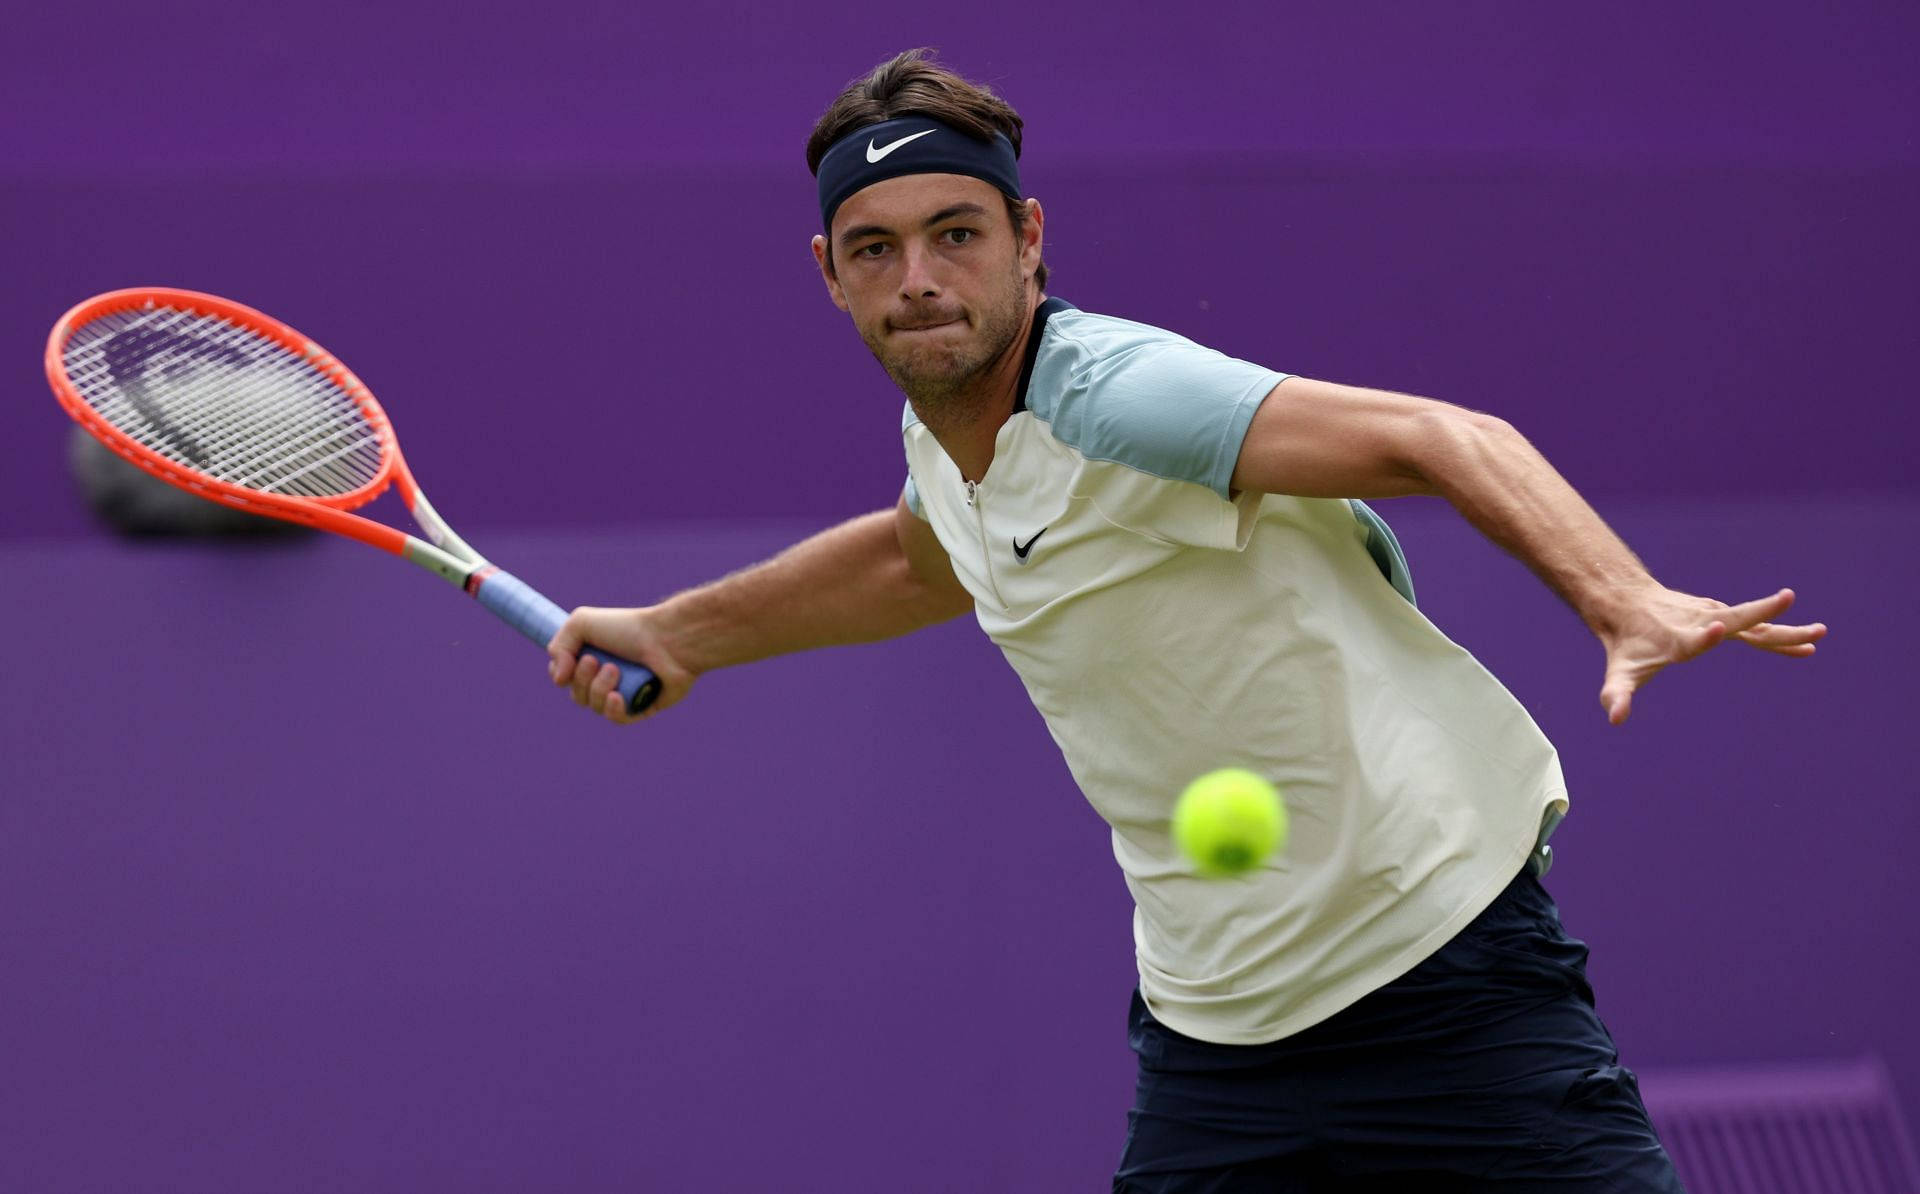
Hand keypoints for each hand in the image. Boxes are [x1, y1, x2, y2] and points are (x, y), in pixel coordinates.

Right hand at [546, 605, 697, 724]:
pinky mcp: (643, 707)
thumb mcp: (582, 623)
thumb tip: (558, 679)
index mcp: (593, 659)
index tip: (572, 658)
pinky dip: (613, 710)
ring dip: (599, 689)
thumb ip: (559, 645)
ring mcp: (625, 694)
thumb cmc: (628, 628)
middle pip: (577, 695)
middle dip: (581, 679)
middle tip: (597, 661)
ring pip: (595, 706)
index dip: (561, 673)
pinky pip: (618, 719)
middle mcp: (607, 677)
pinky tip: (618, 697)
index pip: (563, 678)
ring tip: (616, 670)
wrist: (668, 638)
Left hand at [1598, 587, 1825, 725]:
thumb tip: (1614, 719)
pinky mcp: (1722, 615)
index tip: (1719, 627)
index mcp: (1677, 639)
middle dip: (1761, 611)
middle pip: (1735, 618)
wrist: (1628, 603)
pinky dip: (1780, 634)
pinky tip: (1808, 646)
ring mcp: (1714, 616)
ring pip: (1754, 622)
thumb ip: (1617, 695)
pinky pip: (1755, 627)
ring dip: (1785, 628)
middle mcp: (1699, 622)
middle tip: (1787, 599)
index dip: (1705, 636)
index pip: (1693, 638)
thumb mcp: (1619, 673)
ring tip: (1821, 633)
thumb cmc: (1625, 643)